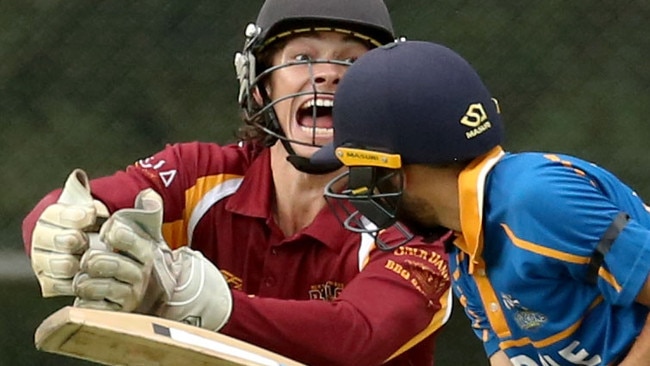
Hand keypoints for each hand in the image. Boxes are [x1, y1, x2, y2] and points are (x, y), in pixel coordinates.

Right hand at [31, 169, 108, 296]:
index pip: (57, 215)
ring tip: (90, 258)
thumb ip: (88, 197)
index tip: (90, 215)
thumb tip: (80, 178)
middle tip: (89, 241)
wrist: (82, 244)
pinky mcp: (49, 281)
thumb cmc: (90, 222)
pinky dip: (77, 281)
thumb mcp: (91, 206)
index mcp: (50, 217)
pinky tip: (89, 275)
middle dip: (77, 240)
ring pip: (61, 264)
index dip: (74, 216)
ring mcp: (44, 261)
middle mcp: (41, 239)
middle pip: (59, 241)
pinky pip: (62, 285)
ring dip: (79, 262)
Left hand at [73, 189, 232, 330]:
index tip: (109, 233)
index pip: (125, 237)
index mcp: (147, 252)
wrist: (158, 292)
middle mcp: (140, 274)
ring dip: (84, 281)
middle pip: (108, 263)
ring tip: (84, 278)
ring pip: (96, 286)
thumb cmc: (144, 258)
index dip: (113, 233)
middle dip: (92, 259)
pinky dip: (85, 301)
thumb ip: (150, 211)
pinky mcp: (117, 312)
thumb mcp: (151, 234)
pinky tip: (87, 295)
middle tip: (88, 259)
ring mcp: (129, 295)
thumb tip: (147, 194)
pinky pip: (93, 307)